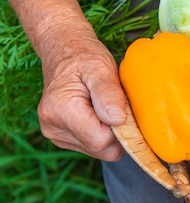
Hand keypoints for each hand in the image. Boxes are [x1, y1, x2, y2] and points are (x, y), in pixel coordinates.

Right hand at [37, 34, 126, 160]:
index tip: (124, 108)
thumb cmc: (85, 57)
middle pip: (100, 149)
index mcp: (60, 109)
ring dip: (109, 132)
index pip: (100, 140)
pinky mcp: (61, 136)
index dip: (120, 129)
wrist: (64, 52)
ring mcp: (54, 133)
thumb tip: (117, 120)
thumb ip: (109, 93)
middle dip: (116, 132)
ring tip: (104, 107)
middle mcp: (52, 126)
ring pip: (97, 150)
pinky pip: (91, 146)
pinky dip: (101, 133)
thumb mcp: (101, 67)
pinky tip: (98, 113)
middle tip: (117, 106)